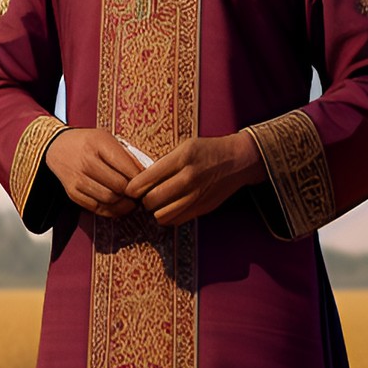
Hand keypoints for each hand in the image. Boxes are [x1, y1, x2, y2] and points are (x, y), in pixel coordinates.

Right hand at [44, 128, 140, 216]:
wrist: (57, 147)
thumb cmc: (88, 143)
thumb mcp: (108, 139)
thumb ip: (127, 156)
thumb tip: (146, 175)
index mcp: (99, 143)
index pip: (127, 168)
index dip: (141, 180)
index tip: (145, 182)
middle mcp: (86, 161)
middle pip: (119, 186)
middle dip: (133, 193)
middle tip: (139, 193)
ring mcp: (78, 179)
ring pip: (109, 200)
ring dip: (123, 203)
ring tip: (130, 200)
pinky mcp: (72, 193)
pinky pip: (97, 208)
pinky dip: (111, 210)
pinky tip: (117, 204)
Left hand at [125, 132, 265, 225]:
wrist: (237, 161)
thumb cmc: (207, 151)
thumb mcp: (184, 147)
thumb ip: (164, 163)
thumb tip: (139, 180)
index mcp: (181, 158)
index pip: (146, 179)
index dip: (133, 188)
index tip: (130, 189)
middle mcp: (189, 178)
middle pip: (152, 200)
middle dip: (143, 200)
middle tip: (144, 195)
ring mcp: (197, 196)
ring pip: (162, 215)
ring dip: (155, 210)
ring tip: (157, 202)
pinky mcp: (202, 208)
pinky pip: (176, 220)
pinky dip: (168, 216)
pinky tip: (170, 207)